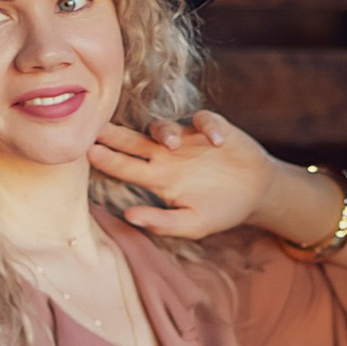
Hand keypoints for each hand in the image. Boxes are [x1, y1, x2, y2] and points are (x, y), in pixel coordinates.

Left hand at [94, 109, 277, 241]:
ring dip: (167, 132)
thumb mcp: (192, 224)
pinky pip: (205, 121)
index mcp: (158, 178)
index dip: (109, 160)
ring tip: (174, 144)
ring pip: (166, 127)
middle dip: (117, 134)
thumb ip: (162, 223)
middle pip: (136, 140)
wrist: (255, 195)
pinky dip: (210, 128)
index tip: (92, 153)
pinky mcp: (213, 129)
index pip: (127, 166)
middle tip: (99, 128)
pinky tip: (217, 142)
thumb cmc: (219, 209)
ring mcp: (189, 140)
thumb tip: (129, 216)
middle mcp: (167, 155)